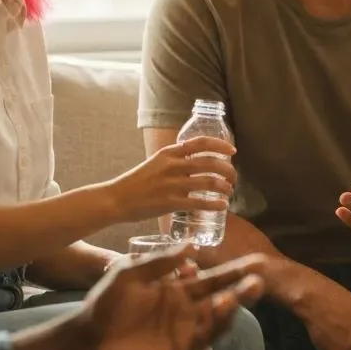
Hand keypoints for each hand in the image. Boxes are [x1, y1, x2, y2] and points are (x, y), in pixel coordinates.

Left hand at [81, 246, 264, 349]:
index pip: (209, 276)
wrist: (91, 337)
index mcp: (176, 287)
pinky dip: (218, 323)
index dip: (228, 270)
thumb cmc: (108, 302)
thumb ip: (161, 262)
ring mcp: (185, 328)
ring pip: (218, 315)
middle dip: (241, 284)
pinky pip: (206, 336)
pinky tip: (224, 307)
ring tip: (250, 287)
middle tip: (262, 273)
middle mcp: (186, 307)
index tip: (247, 258)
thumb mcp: (132, 272)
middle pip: (221, 294)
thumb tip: (191, 244)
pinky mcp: (182, 348)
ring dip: (235, 302)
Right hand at [110, 137, 236, 222]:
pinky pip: (199, 202)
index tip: (233, 151)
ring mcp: (172, 184)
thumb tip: (196, 162)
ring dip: (224, 187)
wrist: (117, 198)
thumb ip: (174, 161)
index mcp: (169, 152)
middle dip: (228, 170)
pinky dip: (215, 204)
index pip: (200, 143)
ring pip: (208, 182)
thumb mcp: (156, 163)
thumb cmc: (137, 182)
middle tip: (233, 177)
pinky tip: (222, 206)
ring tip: (229, 192)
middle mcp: (172, 165)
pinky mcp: (170, 203)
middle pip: (210, 163)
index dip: (220, 145)